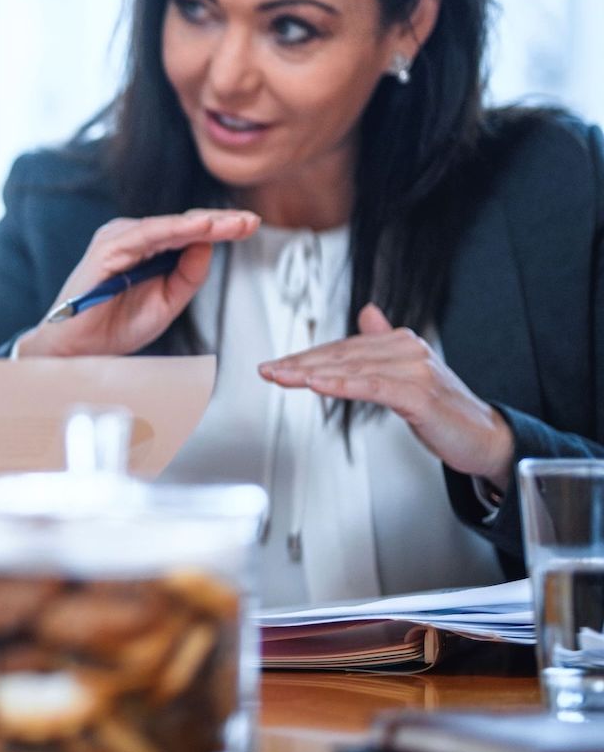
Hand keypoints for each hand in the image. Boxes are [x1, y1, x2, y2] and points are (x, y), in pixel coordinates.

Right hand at [15, 209, 259, 357]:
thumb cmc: (116, 326)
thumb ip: (188, 275)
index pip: (189, 233)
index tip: (251, 226)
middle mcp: (131, 238)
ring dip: (203, 223)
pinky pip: (147, 235)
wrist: (79, 350)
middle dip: (220, 222)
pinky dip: (175, 229)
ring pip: (169, 225)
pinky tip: (201, 228)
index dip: (222, 228)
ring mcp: (117, 240)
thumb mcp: (168, 303)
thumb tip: (209, 245)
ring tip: (233, 223)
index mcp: (146, 249)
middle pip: (183, 224)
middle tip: (251, 221)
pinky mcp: (107, 249)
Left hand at [258, 304, 516, 485]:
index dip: (306, 357)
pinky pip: (373, 387)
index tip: (275, 365)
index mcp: (401, 342)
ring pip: (352, 369)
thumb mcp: (408, 373)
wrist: (484, 437)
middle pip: (341, 356)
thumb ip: (384, 343)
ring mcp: (416, 371)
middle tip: (267, 370)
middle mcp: (408, 350)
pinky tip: (317, 386)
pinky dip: (342, 385)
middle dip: (299, 364)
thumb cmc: (444, 409)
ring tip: (281, 376)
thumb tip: (367, 313)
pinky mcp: (420, 395)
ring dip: (312, 373)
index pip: (342, 349)